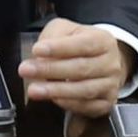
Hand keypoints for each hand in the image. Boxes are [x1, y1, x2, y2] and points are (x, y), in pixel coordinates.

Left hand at [18, 18, 132, 117]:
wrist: (102, 61)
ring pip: (84, 90)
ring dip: (56, 91)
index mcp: (103, 41)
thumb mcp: (66, 29)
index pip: (82, 44)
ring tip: (35, 90)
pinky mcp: (106, 103)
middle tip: (26, 70)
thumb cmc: (80, 44)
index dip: (58, 48)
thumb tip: (42, 56)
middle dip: (50, 70)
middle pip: (81, 68)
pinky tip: (53, 99)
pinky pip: (87, 107)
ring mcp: (110, 85)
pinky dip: (68, 104)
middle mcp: (111, 64)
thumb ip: (54, 36)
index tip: (37, 50)